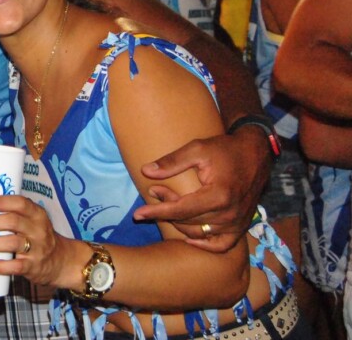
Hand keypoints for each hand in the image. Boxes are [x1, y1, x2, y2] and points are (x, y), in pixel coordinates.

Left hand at [0, 194, 79, 289]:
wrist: (61, 261)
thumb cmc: (38, 237)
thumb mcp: (32, 221)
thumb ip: (13, 214)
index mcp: (37, 214)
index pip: (19, 203)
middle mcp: (38, 229)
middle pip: (11, 222)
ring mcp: (37, 249)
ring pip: (11, 243)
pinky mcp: (34, 267)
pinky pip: (15, 266)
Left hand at [133, 129, 269, 251]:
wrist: (256, 154)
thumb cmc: (226, 149)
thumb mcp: (197, 149)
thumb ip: (172, 162)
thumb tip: (146, 171)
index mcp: (219, 195)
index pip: (180, 209)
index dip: (157, 211)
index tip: (137, 214)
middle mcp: (229, 214)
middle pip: (188, 221)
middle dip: (166, 210)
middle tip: (154, 191)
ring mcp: (237, 222)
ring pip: (199, 233)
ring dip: (179, 223)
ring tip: (168, 205)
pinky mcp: (241, 226)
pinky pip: (221, 245)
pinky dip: (204, 244)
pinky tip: (188, 237)